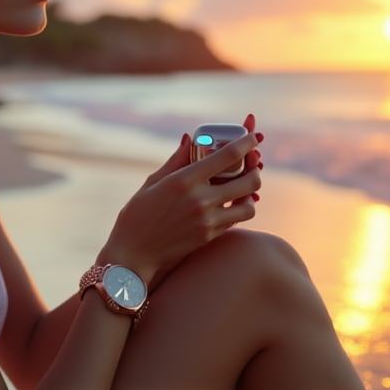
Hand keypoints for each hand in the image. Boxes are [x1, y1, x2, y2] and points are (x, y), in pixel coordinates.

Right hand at [98, 114, 263, 284]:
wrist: (133, 253)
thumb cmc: (137, 214)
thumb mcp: (153, 182)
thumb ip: (176, 160)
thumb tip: (189, 139)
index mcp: (185, 180)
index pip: (228, 156)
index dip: (247, 143)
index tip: (255, 136)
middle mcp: (200, 200)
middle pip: (248, 181)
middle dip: (256, 169)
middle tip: (253, 165)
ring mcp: (207, 221)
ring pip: (249, 205)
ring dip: (250, 194)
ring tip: (243, 188)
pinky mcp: (209, 236)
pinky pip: (235, 221)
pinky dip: (238, 210)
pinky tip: (230, 203)